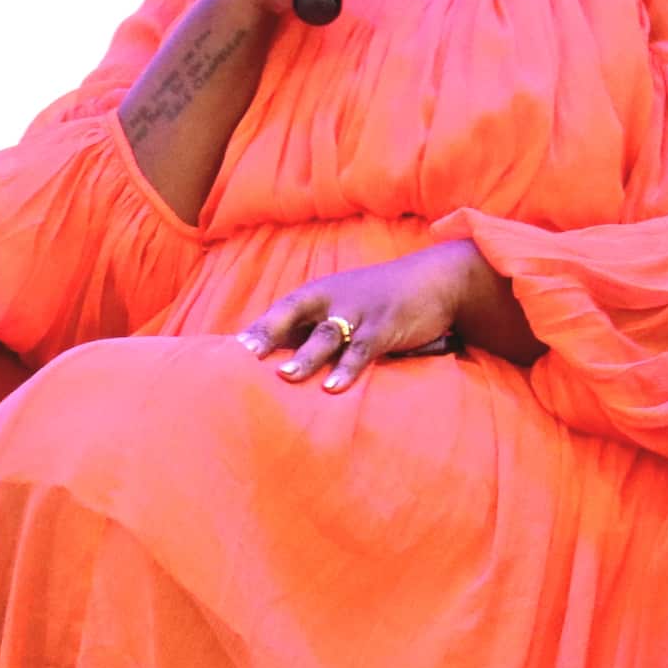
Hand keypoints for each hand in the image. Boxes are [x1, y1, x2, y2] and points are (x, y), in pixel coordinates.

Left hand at [236, 247, 478, 392]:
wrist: (434, 279)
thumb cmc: (379, 297)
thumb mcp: (344, 303)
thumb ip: (316, 326)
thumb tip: (279, 356)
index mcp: (319, 293)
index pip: (281, 310)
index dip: (259, 328)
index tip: (233, 349)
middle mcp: (334, 298)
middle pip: (294, 314)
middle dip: (269, 335)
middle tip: (246, 357)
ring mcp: (360, 312)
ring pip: (326, 334)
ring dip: (306, 356)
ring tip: (285, 375)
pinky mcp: (386, 326)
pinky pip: (363, 349)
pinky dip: (348, 368)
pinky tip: (334, 388)